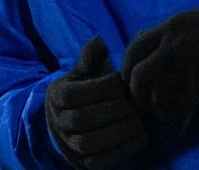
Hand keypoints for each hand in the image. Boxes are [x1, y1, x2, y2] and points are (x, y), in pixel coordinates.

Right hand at [46, 37, 148, 169]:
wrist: (81, 117)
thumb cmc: (90, 87)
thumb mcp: (87, 70)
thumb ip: (92, 57)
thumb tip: (98, 41)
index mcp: (57, 96)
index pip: (72, 95)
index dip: (98, 88)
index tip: (119, 82)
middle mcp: (59, 123)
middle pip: (80, 120)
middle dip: (110, 110)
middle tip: (131, 102)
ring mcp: (70, 146)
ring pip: (88, 144)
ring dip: (116, 132)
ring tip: (137, 120)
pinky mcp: (85, 163)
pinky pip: (99, 162)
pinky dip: (121, 151)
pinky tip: (140, 136)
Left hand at [121, 4, 198, 134]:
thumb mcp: (192, 20)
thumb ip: (168, 34)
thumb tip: (146, 47)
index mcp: (170, 28)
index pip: (133, 49)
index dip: (127, 68)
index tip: (131, 79)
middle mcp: (172, 48)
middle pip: (139, 77)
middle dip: (138, 94)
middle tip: (145, 101)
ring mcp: (187, 70)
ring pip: (156, 98)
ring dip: (159, 109)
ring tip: (168, 111)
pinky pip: (179, 110)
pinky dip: (178, 119)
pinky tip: (183, 120)